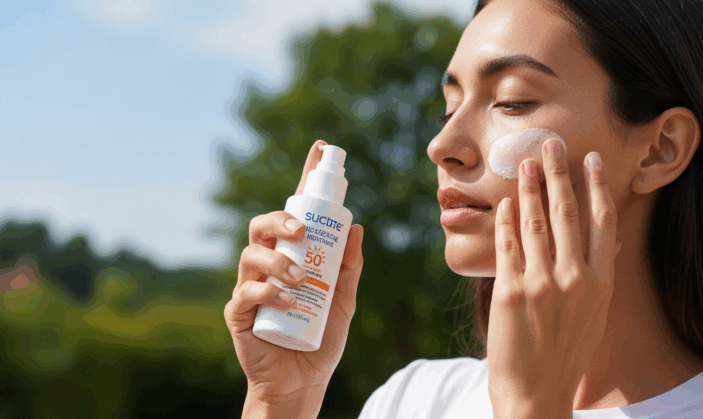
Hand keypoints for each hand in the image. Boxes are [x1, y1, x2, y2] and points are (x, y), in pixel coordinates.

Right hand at [223, 139, 364, 406]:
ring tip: (300, 280)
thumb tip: (356, 227)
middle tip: (302, 230)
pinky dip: (268, 291)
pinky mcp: (239, 311)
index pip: (298, 211)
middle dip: (281, 219)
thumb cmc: (321, 336)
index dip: (307, 179)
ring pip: (251, 254)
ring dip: (278, 261)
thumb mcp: (344, 300)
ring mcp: (251, 285)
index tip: (321, 149)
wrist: (303, 379)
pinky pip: (247, 291)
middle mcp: (269, 264)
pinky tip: (287, 300)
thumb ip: (349, 267)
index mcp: (294, 255)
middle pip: (263, 225)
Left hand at [487, 138, 619, 417]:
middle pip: (568, 213)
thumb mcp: (595, 313)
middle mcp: (576, 279)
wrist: (538, 392)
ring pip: (536, 223)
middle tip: (550, 142)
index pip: (601, 221)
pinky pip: (507, 246)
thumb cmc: (567, 352)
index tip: (588, 158)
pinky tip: (504, 202)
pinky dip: (505, 220)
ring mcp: (543, 284)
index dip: (594, 185)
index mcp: (601, 282)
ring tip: (523, 161)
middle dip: (558, 173)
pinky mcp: (512, 292)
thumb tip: (608, 242)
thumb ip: (598, 276)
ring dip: (529, 188)